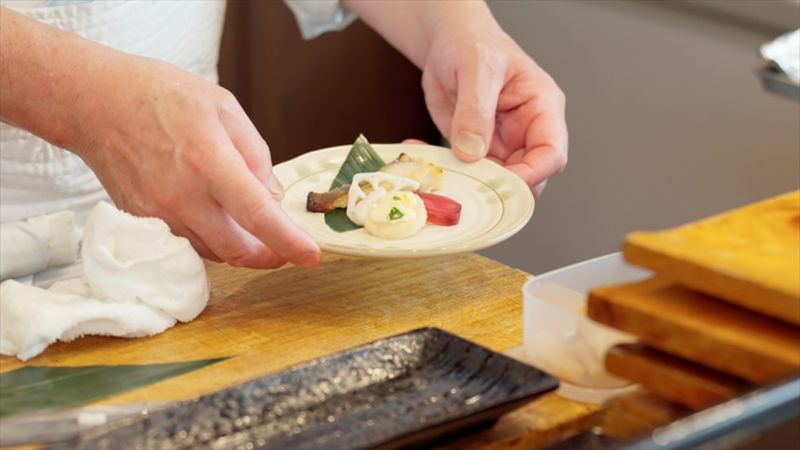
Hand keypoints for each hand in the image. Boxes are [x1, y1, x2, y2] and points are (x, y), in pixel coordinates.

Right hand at [0, 8, 318, 267]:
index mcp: (209, 161)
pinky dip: (211, 242)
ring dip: (241, 250)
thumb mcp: (224, 108)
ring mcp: (158, 213)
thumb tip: (273, 198)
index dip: (289, 242)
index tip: (312, 256)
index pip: (258, 215)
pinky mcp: (141, 221)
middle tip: (287, 249)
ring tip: (255, 232)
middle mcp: (182, 195)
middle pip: (237, 249)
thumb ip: (255, 156)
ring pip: (212, 253)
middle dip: (270, 256)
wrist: (95, 102)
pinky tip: (220, 223)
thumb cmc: (163, 96)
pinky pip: (187, 245)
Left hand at [421, 17, 567, 196]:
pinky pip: (465, 173)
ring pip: (494, 183)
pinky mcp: (474, 150)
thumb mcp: (477, 66)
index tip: (502, 184)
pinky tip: (424, 156)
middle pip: (526, 178)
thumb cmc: (473, 42)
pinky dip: (445, 172)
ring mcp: (500, 144)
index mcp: (541, 108)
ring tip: (439, 170)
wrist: (447, 43)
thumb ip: (475, 108)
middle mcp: (525, 131)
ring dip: (467, 184)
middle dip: (498, 188)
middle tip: (465, 185)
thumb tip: (471, 151)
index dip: (532, 175)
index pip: (551, 154)